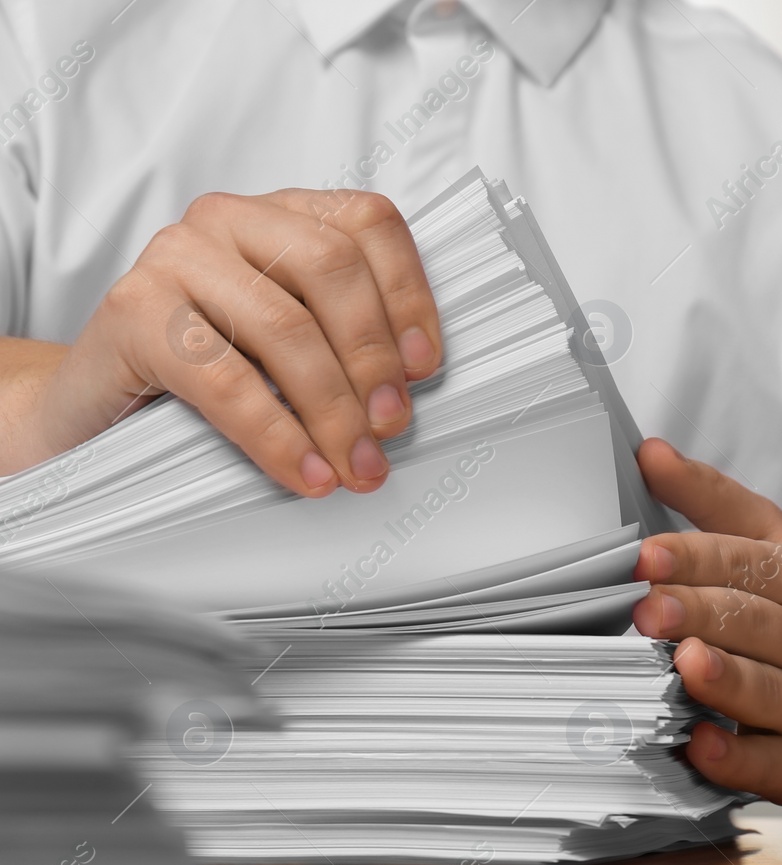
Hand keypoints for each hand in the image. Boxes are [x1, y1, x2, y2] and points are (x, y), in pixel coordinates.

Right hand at [28, 189, 440, 493]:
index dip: (408, 295)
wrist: (97, 406)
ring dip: (334, 410)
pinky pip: (226, 380)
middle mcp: (228, 219)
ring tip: (357, 465)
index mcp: (281, 215)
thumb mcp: (290, 345)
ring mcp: (175, 257)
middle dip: (372, 360)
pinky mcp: (133, 310)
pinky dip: (278, 436)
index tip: (425, 367)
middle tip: (391, 429)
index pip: (367, 224)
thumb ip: (345, 340)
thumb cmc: (211, 374)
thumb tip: (410, 388)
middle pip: (331, 269)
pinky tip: (307, 473)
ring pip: (284, 327)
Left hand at [632, 439, 781, 826]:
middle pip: (750, 624)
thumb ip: (716, 501)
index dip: (695, 558)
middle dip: (697, 614)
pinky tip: (703, 745)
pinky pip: (770, 766)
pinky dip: (735, 758)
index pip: (746, 563)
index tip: (648, 555)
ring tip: (685, 664)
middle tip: (647, 610)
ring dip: (723, 678)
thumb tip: (649, 450)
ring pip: (764, 691)